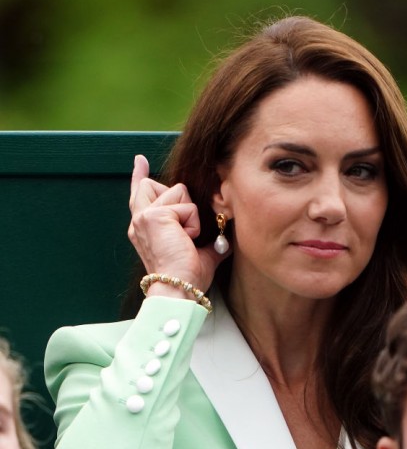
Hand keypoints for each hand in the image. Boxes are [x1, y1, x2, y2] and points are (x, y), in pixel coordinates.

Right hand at [128, 155, 227, 295]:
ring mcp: (145, 216)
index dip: (140, 175)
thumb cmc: (187, 277)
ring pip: (178, 191)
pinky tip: (186, 239)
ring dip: (190, 215)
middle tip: (184, 231)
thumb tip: (225, 239)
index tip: (140, 160)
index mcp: (145, 228)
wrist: (179, 289)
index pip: (142, 194)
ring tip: (186, 239)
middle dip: (178, 200)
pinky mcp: (155, 215)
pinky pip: (186, 205)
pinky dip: (193, 223)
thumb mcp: (199, 252)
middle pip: (157, 184)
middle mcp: (139, 220)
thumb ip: (207, 240)